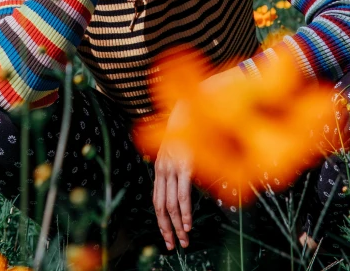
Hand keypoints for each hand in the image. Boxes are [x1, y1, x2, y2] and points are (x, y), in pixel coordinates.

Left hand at [153, 100, 192, 250]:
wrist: (193, 104)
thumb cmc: (191, 127)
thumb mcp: (180, 149)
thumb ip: (179, 168)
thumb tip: (183, 188)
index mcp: (160, 166)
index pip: (156, 200)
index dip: (161, 221)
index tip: (167, 236)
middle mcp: (163, 167)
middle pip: (160, 206)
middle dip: (167, 228)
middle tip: (172, 246)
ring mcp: (173, 166)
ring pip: (171, 204)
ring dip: (177, 225)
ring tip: (183, 240)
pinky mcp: (185, 164)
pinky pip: (182, 194)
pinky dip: (184, 212)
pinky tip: (188, 224)